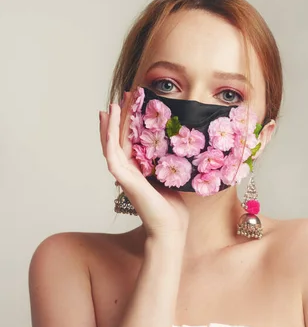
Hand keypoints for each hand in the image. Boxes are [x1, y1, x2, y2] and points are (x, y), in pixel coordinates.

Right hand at [99, 94, 188, 242]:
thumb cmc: (173, 209)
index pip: (130, 143)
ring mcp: (124, 176)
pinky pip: (112, 154)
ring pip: (111, 144)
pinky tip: (109, 123)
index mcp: (139, 171)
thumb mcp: (172, 178)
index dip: (129, 124)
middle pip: (118, 140)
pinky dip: (108, 137)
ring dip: (111, 124)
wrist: (171, 229)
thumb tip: (180, 147)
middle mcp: (129, 172)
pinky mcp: (124, 180)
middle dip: (119, 119)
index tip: (132, 105)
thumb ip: (169, 164)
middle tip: (122, 97)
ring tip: (112, 106)